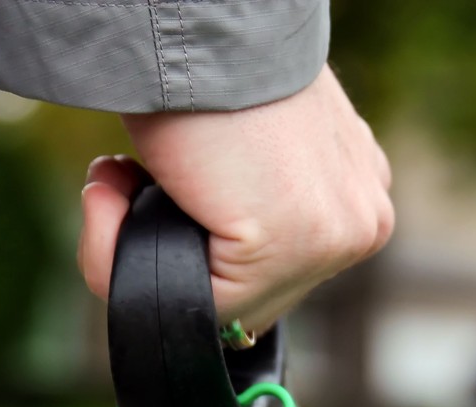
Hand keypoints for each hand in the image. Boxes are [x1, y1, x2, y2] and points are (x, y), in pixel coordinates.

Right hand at [78, 66, 393, 337]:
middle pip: (246, 300)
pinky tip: (111, 187)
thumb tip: (195, 251)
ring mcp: (335, 238)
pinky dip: (119, 256)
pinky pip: (190, 305)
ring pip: (214, 309)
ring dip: (132, 250)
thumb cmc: (203, 70)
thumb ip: (248, 204)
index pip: (273, 278)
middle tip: (118, 184)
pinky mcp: (288, 244)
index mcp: (361, 200)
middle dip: (167, 250)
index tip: (150, 192)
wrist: (194, 15)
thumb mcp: (246, 155)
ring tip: (113, 182)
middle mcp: (363, 223)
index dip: (195, 250)